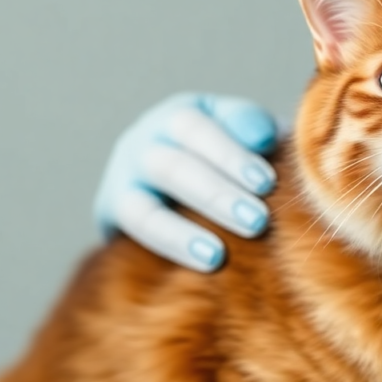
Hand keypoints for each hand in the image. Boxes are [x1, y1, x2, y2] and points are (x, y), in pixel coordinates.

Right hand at [94, 93, 276, 270]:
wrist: (194, 195)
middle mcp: (145, 143)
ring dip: (181, 233)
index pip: (195, 127)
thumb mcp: (250, 137)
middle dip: (215, 196)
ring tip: (218, 255)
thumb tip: (262, 137)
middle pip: (171, 167)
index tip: (267, 183)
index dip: (229, 155)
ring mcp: (123, 182)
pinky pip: (135, 239)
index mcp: (181, 115)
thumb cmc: (238, 161)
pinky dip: (170, 249)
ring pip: (143, 209)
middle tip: (257, 222)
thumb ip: (257, 130)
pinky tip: (205, 265)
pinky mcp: (114, 220)